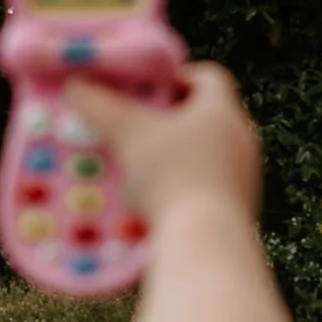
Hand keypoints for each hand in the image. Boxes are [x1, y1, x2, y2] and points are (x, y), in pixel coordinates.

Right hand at [66, 62, 261, 225]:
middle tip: (137, 128)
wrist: (205, 245)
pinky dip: (186, 188)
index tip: (147, 90)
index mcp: (223, 111)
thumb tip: (76, 85)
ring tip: (142, 169)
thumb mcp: (127, 134)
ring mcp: (245, 178)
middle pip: (207, 117)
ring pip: (209, 154)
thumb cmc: (169, 176)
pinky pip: (211, 188)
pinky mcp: (240, 211)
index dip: (175, 77)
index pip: (209, 77)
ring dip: (178, 157)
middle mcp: (242, 141)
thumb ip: (99, 105)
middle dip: (171, 120)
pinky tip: (158, 204)